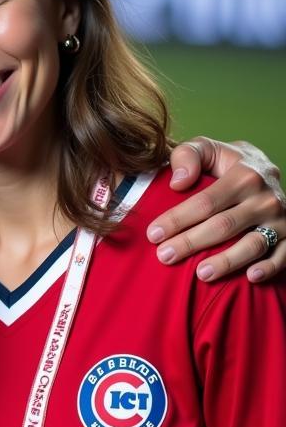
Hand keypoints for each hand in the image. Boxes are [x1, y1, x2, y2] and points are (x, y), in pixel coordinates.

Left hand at [147, 138, 284, 282]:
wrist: (266, 172)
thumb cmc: (226, 164)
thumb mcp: (207, 149)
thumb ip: (188, 155)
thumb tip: (178, 183)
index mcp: (244, 174)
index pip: (206, 202)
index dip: (178, 219)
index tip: (153, 234)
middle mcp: (266, 197)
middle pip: (224, 226)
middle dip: (191, 243)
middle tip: (164, 256)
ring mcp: (281, 218)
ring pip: (253, 244)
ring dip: (227, 261)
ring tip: (200, 274)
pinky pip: (284, 255)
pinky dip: (269, 267)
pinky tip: (250, 277)